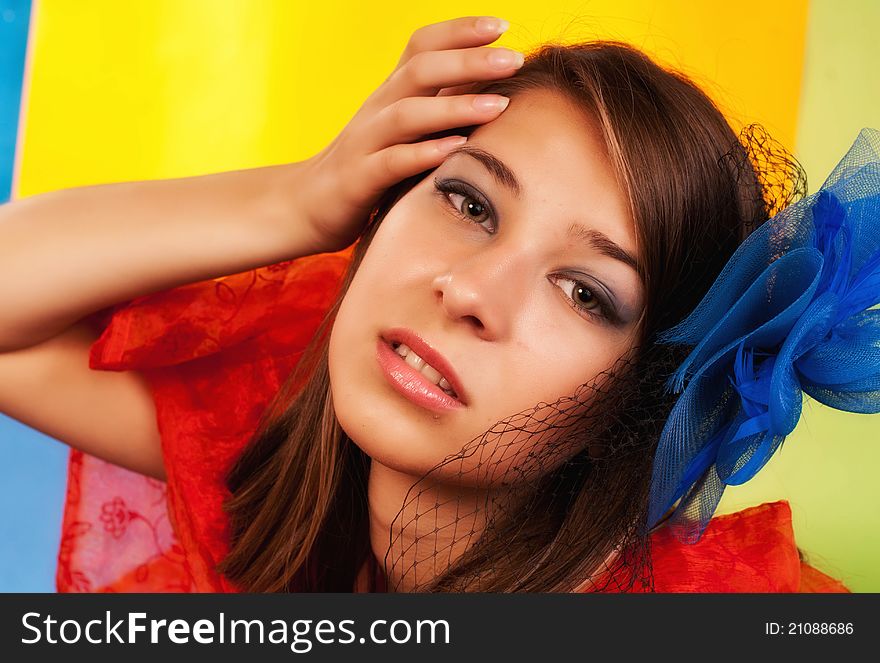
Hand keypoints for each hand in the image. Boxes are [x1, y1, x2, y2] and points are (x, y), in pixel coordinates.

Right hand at [300, 16, 523, 253]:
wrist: (305, 205)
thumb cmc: (367, 166)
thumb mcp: (402, 130)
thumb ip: (437, 105)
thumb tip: (489, 84)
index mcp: (390, 92)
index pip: (422, 44)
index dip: (459, 30)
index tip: (503, 26)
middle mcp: (377, 108)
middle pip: (421, 69)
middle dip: (469, 60)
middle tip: (515, 59)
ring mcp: (365, 142)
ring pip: (408, 114)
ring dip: (455, 107)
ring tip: (498, 106)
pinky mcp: (359, 180)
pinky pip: (392, 162)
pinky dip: (423, 154)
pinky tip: (456, 150)